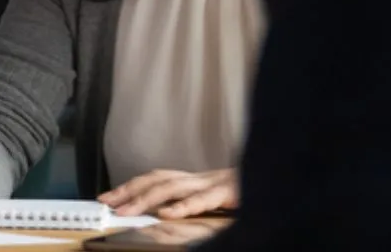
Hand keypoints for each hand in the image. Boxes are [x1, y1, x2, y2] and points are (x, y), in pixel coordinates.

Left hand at [98, 167, 236, 218]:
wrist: (282, 175)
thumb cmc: (249, 192)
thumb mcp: (216, 197)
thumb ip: (193, 202)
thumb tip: (164, 214)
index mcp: (195, 179)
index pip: (155, 178)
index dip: (130, 186)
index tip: (107, 197)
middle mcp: (200, 177)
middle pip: (156, 180)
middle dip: (129, 191)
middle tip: (107, 204)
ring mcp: (214, 182)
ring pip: (172, 187)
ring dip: (146, 199)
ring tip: (126, 211)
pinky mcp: (230, 192)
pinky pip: (203, 199)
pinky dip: (183, 206)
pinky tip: (167, 214)